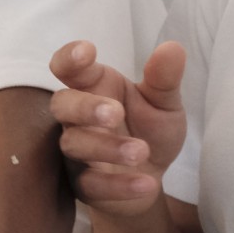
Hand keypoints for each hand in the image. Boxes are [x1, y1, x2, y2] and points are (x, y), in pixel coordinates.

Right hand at [49, 39, 186, 217]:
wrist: (150, 178)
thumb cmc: (148, 131)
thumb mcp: (164, 104)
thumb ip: (164, 79)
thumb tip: (172, 48)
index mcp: (93, 88)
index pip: (67, 68)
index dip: (69, 58)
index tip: (86, 52)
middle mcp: (76, 118)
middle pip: (61, 105)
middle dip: (84, 107)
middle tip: (115, 113)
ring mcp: (76, 152)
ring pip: (74, 145)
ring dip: (106, 147)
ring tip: (141, 151)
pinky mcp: (84, 185)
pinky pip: (91, 185)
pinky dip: (119, 185)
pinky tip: (147, 183)